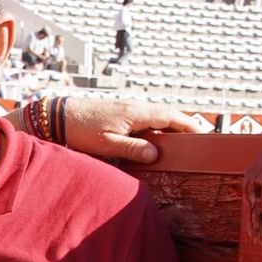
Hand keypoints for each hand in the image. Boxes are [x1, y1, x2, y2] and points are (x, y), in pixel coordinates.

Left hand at [62, 99, 198, 164]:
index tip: (203, 134)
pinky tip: (155, 140)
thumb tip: (155, 154)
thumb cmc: (80, 129)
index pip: (171, 116)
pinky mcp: (120, 112)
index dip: (189, 125)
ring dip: (169, 127)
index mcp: (136, 113)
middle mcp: (135, 107)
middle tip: (197, 141)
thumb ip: (132, 149)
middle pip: (167, 115)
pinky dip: (155, 127)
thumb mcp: (107, 143)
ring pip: (156, 117)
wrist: (57, 115)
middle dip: (183, 126)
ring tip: (181, 143)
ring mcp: (128, 108)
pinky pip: (145, 119)